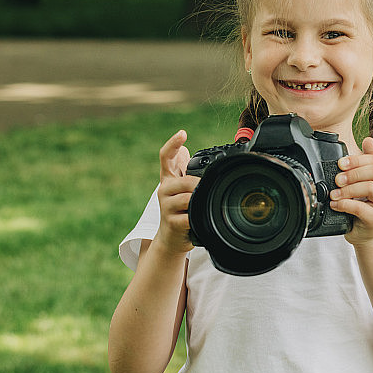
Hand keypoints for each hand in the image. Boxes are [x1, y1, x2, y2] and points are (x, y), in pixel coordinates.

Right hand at [156, 130, 199, 253]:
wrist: (170, 238)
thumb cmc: (181, 210)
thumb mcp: (183, 189)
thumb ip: (185, 171)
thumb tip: (186, 151)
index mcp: (168, 179)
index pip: (166, 156)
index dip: (173, 143)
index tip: (182, 133)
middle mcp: (164, 190)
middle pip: (186, 180)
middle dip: (200, 186)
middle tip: (208, 192)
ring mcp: (166, 206)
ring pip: (188, 197)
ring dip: (200, 202)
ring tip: (202, 207)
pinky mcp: (172, 222)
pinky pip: (190, 216)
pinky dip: (197, 218)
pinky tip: (198, 221)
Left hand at [330, 137, 372, 245]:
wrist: (368, 232)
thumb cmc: (367, 204)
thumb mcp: (368, 180)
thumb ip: (369, 160)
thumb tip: (369, 140)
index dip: (357, 160)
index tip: (341, 164)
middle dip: (353, 172)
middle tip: (337, 178)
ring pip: (370, 188)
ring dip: (348, 189)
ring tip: (334, 193)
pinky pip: (360, 208)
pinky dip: (345, 204)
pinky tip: (336, 205)